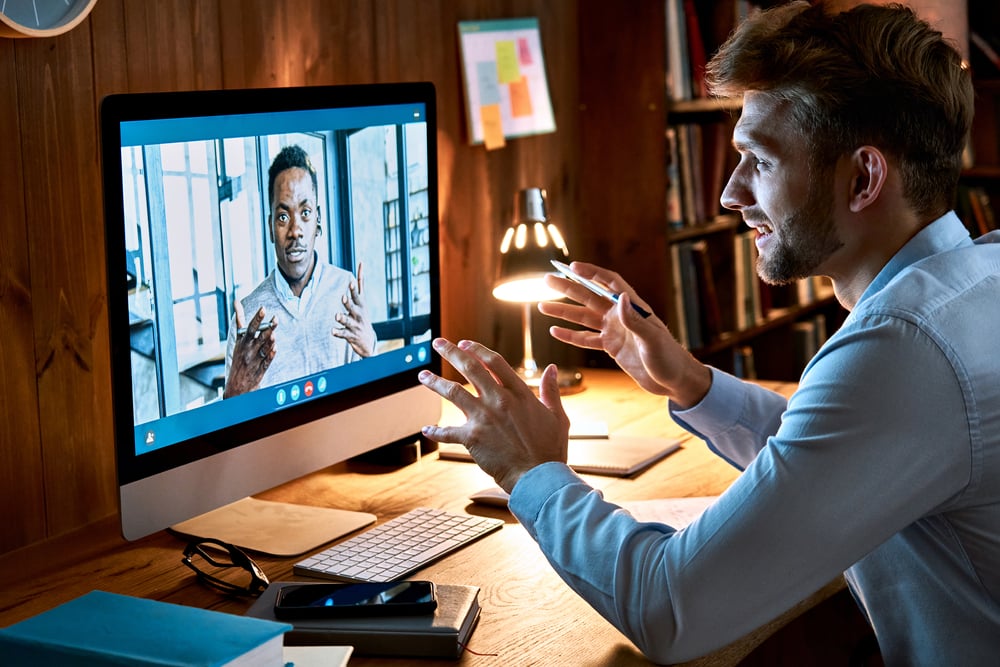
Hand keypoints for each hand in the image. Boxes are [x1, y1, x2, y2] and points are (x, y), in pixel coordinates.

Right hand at [224, 301, 276, 397]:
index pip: (250, 328)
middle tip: (275, 318)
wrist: (236, 383)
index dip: (257, 318)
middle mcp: (249, 350)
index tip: (263, 308)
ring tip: (273, 333)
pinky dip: (270, 354)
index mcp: (243, 342)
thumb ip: (240, 320)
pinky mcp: (261, 369)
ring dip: (269, 341)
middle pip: (259, 337)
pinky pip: (267, 361)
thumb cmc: (239, 356)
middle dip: (267, 328)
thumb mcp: (238, 339)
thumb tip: (236, 302)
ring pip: (264, 349)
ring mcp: (255, 360)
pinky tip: (275, 348)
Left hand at [332, 262, 375, 357]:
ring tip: (337, 315)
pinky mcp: (351, 335)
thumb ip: (360, 283)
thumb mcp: (363, 300)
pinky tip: (332, 331)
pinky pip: (343, 334)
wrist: (368, 341)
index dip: (354, 290)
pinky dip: (338, 332)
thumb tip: (361, 262)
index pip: (357, 296)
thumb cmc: (362, 315)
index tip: (350, 282)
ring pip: (348, 321)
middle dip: (348, 302)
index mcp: (361, 305)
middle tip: (343, 297)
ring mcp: (355, 325)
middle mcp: (358, 314)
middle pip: (353, 307)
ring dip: (342, 318)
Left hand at [418, 338, 569, 493]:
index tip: (464, 343)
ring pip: (453, 392)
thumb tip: (551, 369)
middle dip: (451, 352)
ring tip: (422, 375)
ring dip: (435, 382)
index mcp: (520, 393)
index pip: (494, 362)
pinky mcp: (472, 438)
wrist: (539, 477)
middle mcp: (499, 400)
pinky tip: (426, 430)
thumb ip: (551, 390)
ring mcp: (484, 417)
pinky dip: (435, 432)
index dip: (477, 349)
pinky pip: (447, 432)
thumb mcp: (557, 416)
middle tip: (438, 343)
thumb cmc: (550, 450)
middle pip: (470, 368)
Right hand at [538, 261, 710, 406]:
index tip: (572, 267)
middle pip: (589, 297)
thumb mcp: (652, 340)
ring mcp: (615, 331)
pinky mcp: (611, 347)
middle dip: (568, 288)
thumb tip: (620, 298)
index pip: (610, 283)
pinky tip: (555, 331)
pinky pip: (586, 339)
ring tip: (542, 306)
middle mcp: (621, 316)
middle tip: (547, 279)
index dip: (591, 273)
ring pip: (583, 318)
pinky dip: (571, 336)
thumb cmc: (669, 358)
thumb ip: (635, 321)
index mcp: (633, 308)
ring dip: (564, 312)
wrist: (674, 381)